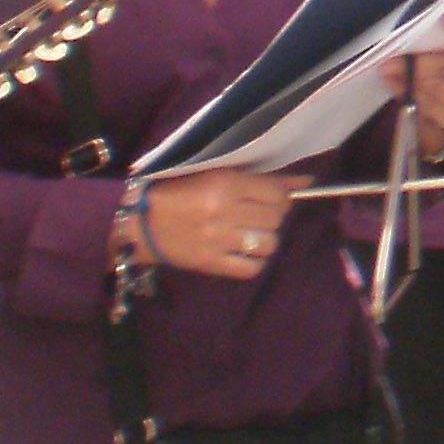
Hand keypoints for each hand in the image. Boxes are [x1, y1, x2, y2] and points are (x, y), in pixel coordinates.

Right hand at [122, 169, 307, 280]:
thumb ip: (259, 178)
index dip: (282, 196)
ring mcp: (218, 239)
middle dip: (273, 217)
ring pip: (269, 244)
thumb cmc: (177, 192)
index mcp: (224, 183)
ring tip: (250, 235)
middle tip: (257, 215)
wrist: (138, 222)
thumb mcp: (214, 174)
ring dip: (266, 240)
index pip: (276, 193)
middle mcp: (224, 211)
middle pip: (275, 218)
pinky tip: (245, 253)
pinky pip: (251, 268)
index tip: (276, 198)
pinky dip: (254, 262)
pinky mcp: (210, 263)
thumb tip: (305, 181)